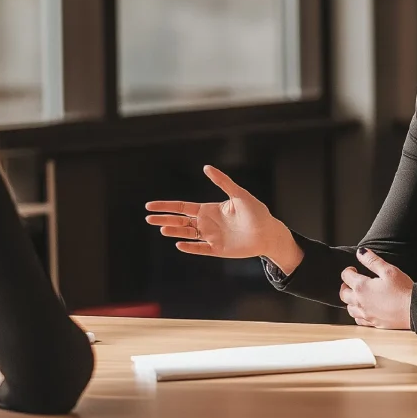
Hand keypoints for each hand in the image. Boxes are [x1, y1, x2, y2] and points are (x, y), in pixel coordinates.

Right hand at [145, 165, 302, 273]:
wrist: (269, 232)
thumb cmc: (256, 212)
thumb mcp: (239, 194)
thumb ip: (222, 182)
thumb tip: (206, 167)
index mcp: (209, 209)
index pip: (182, 207)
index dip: (166, 206)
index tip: (150, 206)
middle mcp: (207, 223)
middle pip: (180, 221)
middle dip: (164, 219)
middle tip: (147, 218)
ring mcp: (211, 237)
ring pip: (188, 234)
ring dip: (175, 231)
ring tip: (162, 229)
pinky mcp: (218, 250)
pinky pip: (201, 249)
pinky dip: (190, 247)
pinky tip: (179, 244)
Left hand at [339, 248, 413, 329]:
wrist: (415, 311)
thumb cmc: (403, 291)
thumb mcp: (389, 270)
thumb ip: (372, 260)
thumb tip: (360, 252)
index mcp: (362, 287)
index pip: (346, 276)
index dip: (348, 270)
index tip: (354, 269)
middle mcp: (360, 302)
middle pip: (343, 294)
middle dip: (345, 286)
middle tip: (351, 282)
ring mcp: (366, 314)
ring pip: (349, 308)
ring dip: (350, 301)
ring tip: (356, 295)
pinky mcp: (374, 323)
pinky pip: (359, 320)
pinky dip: (358, 314)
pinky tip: (364, 310)